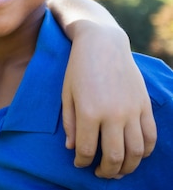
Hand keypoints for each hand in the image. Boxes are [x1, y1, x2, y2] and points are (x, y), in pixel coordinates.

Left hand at [62, 23, 156, 177]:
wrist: (103, 43)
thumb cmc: (79, 68)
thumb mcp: (67, 94)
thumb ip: (70, 123)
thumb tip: (73, 149)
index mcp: (89, 112)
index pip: (87, 150)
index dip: (82, 162)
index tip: (79, 163)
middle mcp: (113, 114)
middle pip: (115, 156)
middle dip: (106, 171)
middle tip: (100, 173)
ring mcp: (132, 110)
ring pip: (136, 151)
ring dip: (128, 167)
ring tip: (118, 170)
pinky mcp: (144, 105)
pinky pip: (150, 136)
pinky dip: (145, 151)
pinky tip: (136, 155)